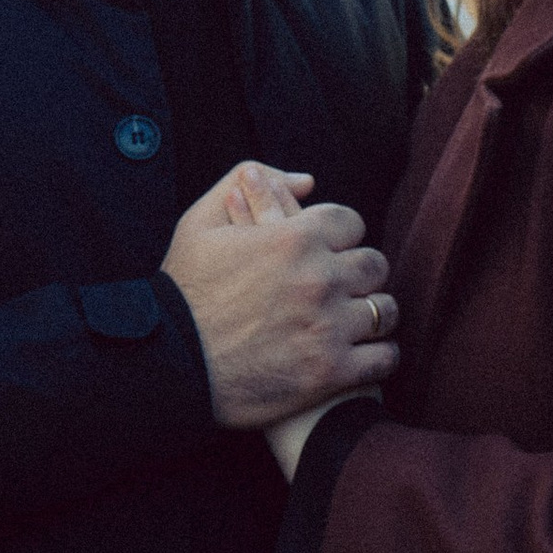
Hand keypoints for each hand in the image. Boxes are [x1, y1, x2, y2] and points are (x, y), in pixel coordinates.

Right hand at [162, 160, 399, 430]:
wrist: (168, 366)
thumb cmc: (182, 294)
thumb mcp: (200, 224)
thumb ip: (248, 183)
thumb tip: (306, 181)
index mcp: (293, 238)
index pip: (351, 224)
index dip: (340, 237)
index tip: (329, 254)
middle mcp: (319, 279)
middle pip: (374, 265)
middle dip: (359, 275)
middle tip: (343, 289)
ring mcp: (328, 327)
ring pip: (384, 311)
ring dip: (372, 314)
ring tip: (355, 322)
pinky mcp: (331, 372)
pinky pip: (384, 357)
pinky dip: (379, 355)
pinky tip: (362, 354)